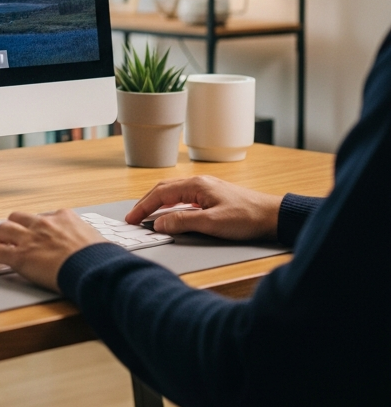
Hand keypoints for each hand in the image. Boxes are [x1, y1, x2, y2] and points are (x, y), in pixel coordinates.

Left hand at [0, 210, 104, 290]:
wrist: (94, 269)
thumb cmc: (101, 258)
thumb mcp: (99, 241)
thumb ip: (92, 241)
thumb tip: (105, 250)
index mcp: (64, 217)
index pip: (44, 216)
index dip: (36, 225)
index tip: (35, 232)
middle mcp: (44, 224)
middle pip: (18, 217)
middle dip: (12, 225)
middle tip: (8, 235)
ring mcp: (30, 239)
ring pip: (3, 229)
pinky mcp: (20, 257)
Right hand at [125, 176, 281, 239]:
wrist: (274, 216)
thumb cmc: (247, 217)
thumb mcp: (212, 223)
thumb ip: (183, 222)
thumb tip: (159, 223)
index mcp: (196, 185)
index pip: (161, 193)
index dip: (144, 206)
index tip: (132, 218)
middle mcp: (199, 182)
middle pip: (164, 189)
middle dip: (147, 202)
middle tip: (134, 217)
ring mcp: (206, 188)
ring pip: (173, 193)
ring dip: (158, 203)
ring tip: (147, 215)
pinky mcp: (212, 196)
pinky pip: (184, 198)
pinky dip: (171, 205)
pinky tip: (171, 214)